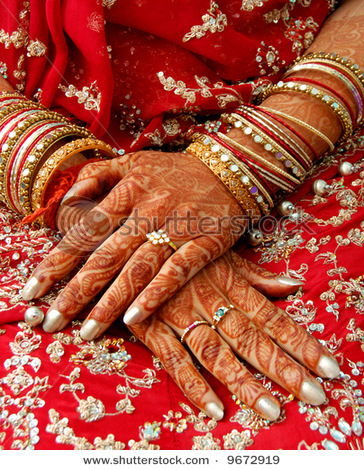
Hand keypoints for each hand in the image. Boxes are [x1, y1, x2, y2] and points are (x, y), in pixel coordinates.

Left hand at [22, 150, 244, 335]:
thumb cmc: (175, 172)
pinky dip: (155, 295)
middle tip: (51, 321)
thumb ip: (97, 176)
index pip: (85, 229)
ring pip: (139, 269)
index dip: (57, 261)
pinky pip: (177, 272)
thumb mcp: (134, 163)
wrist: (230, 170)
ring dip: (111, 302)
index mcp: (130, 187)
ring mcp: (179, 226)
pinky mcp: (205, 242)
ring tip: (87, 331)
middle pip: (106, 255)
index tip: (32, 289)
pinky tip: (133, 318)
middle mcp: (151, 208)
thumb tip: (65, 202)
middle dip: (76, 291)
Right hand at [128, 250, 339, 420]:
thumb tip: (294, 285)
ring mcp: (182, 316)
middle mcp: (211, 302)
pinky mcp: (153, 328)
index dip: (301, 343)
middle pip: (252, 339)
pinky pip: (175, 360)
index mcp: (231, 284)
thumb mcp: (222, 256)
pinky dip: (194, 385)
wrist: (132, 242)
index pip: (273, 318)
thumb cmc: (182, 248)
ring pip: (218, 353)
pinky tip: (215, 409)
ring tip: (272, 410)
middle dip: (284, 368)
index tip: (328, 367)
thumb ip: (257, 276)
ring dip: (244, 382)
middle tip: (314, 395)